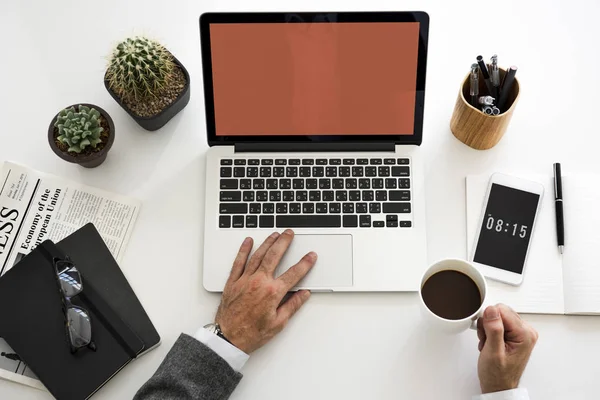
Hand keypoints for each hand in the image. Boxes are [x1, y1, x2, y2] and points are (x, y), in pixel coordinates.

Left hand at [215, 230, 315, 353]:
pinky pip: (239, 261)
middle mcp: (259, 282)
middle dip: (284, 242)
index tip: (310, 256)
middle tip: (289, 233)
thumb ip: (292, 306)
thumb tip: (303, 294)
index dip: (305, 263)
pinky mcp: (233, 281)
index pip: (294, 273)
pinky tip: (248, 241)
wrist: (228, 338)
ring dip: (268, 243)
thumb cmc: (251, 333)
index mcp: (273, 293)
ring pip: (258, 255)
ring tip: (275, 234)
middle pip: (274, 256)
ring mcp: (245, 280)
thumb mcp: (278, 323)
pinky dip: (243, 250)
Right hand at [477, 304, 538, 393]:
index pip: (502, 310)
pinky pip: (497, 323)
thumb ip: (494, 329)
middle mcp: (525, 331)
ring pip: (496, 316)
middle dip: (488, 325)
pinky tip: (490, 343)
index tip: (486, 333)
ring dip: (487, 329)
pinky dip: (489, 331)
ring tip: (488, 344)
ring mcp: (520, 332)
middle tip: (487, 340)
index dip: (488, 320)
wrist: (498, 385)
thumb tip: (491, 310)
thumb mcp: (493, 352)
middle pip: (499, 312)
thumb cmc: (498, 375)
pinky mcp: (513, 334)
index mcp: (525, 334)